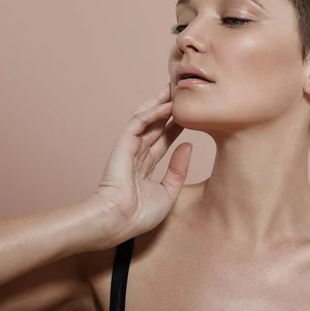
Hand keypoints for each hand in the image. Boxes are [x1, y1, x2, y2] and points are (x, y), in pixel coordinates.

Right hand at [94, 84, 190, 248]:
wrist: (118, 221)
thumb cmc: (139, 214)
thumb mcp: (168, 192)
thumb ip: (178, 169)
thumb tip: (188, 146)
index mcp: (145, 167)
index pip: (164, 140)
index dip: (176, 126)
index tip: (191, 115)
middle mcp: (137, 154)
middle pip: (156, 125)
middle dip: (168, 109)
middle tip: (182, 94)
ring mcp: (129, 147)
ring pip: (147, 118)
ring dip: (160, 103)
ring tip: (174, 89)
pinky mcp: (124, 144)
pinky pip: (139, 122)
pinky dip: (153, 112)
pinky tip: (167, 105)